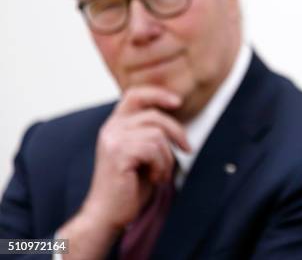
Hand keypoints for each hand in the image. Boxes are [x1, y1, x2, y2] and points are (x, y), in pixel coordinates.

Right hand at [58, 86, 190, 258]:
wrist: (107, 214)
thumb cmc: (129, 186)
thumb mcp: (141, 153)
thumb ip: (150, 132)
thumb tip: (175, 116)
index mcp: (115, 125)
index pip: (135, 94)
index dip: (158, 94)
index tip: (178, 102)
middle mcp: (111, 128)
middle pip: (154, 115)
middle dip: (177, 132)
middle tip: (187, 149)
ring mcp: (113, 139)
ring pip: (158, 135)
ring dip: (167, 158)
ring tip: (159, 173)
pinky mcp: (119, 153)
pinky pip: (154, 149)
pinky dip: (161, 166)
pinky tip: (153, 178)